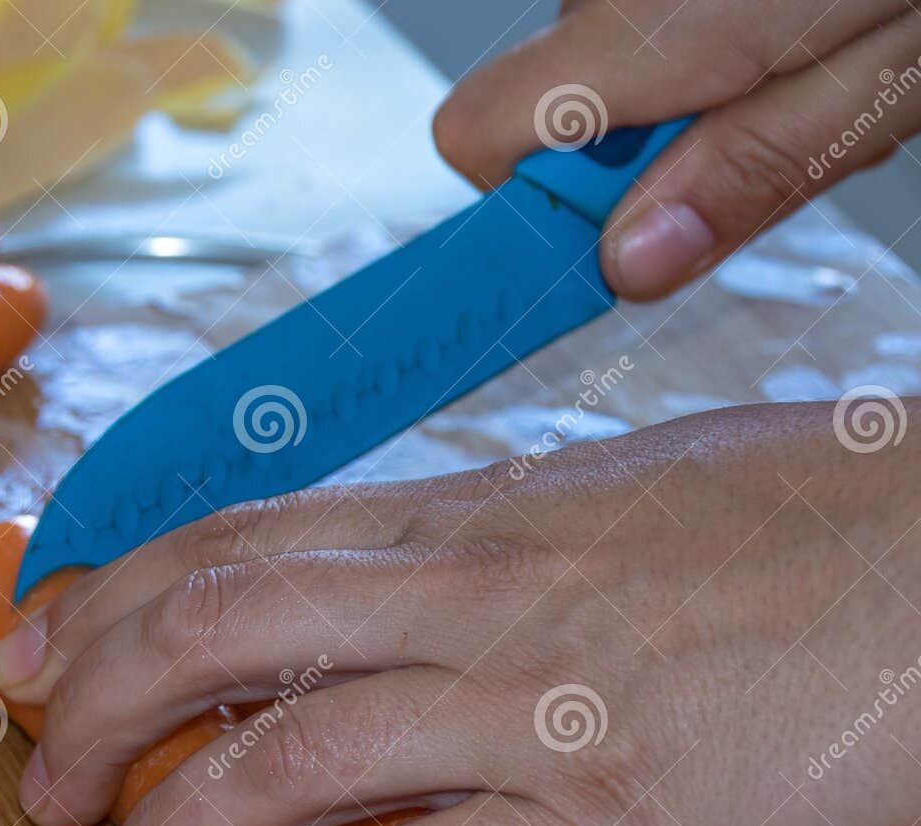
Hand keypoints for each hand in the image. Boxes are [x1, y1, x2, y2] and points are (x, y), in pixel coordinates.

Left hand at [0, 399, 920, 825]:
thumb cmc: (808, 518)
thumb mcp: (616, 487)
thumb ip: (485, 528)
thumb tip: (384, 560)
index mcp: (473, 510)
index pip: (234, 540)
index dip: (108, 596)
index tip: (34, 648)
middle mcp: (475, 595)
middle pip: (215, 632)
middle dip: (98, 707)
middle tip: (45, 779)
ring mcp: (536, 707)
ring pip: (284, 760)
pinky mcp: (612, 825)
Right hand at [432, 0, 920, 299]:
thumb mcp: (885, 79)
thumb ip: (751, 174)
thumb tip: (631, 264)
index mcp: (647, 27)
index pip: (480, 137)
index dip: (530, 213)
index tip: (597, 258)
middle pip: (550, 114)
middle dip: (638, 166)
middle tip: (763, 151)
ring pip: (609, 72)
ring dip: (691, 107)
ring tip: (809, 76)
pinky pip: (652, 26)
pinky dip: (716, 51)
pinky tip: (800, 34)